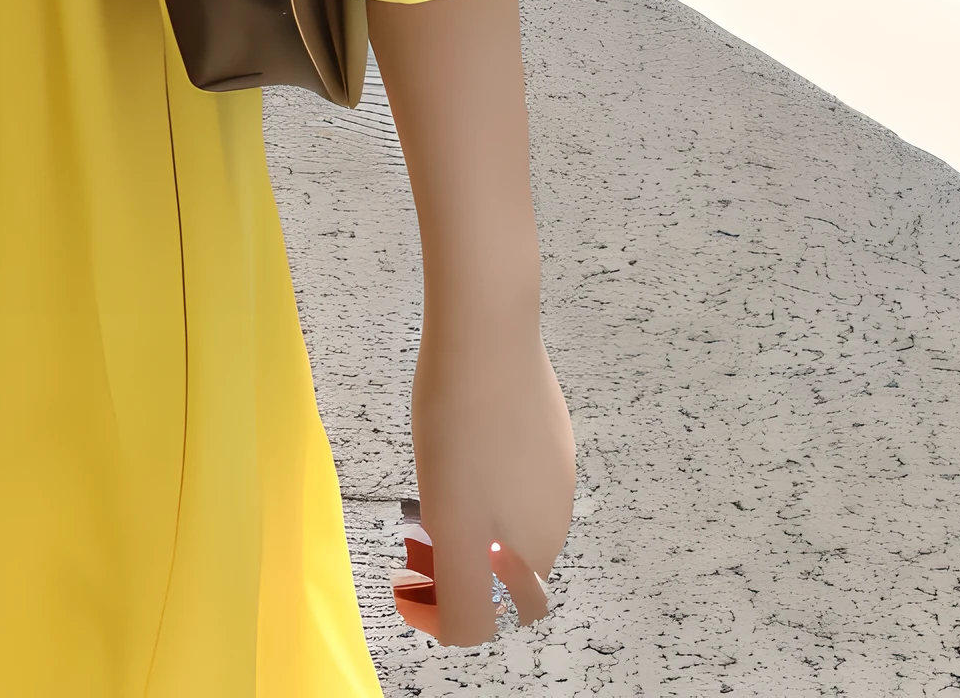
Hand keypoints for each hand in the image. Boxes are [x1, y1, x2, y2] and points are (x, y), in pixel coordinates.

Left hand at [393, 308, 574, 645]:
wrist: (487, 330)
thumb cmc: (462, 427)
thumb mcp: (453, 528)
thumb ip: (464, 596)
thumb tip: (462, 629)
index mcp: (536, 548)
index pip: (494, 614)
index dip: (440, 612)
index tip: (403, 583)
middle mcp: (556, 515)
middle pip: (503, 570)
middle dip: (455, 571)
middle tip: (413, 541)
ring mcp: (555, 467)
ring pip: (506, 520)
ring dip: (465, 527)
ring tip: (427, 490)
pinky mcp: (545, 426)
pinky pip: (510, 475)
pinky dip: (478, 484)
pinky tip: (453, 446)